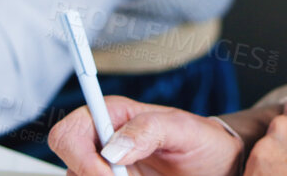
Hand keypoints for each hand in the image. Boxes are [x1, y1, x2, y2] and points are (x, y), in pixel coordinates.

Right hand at [48, 96, 244, 175]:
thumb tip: (113, 148)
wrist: (219, 166)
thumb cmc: (204, 142)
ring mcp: (106, 169)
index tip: (112, 174)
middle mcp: (102, 143)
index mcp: (111, 116)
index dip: (82, 160)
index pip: (67, 135)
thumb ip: (150, 129)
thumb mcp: (185, 130)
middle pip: (69, 167)